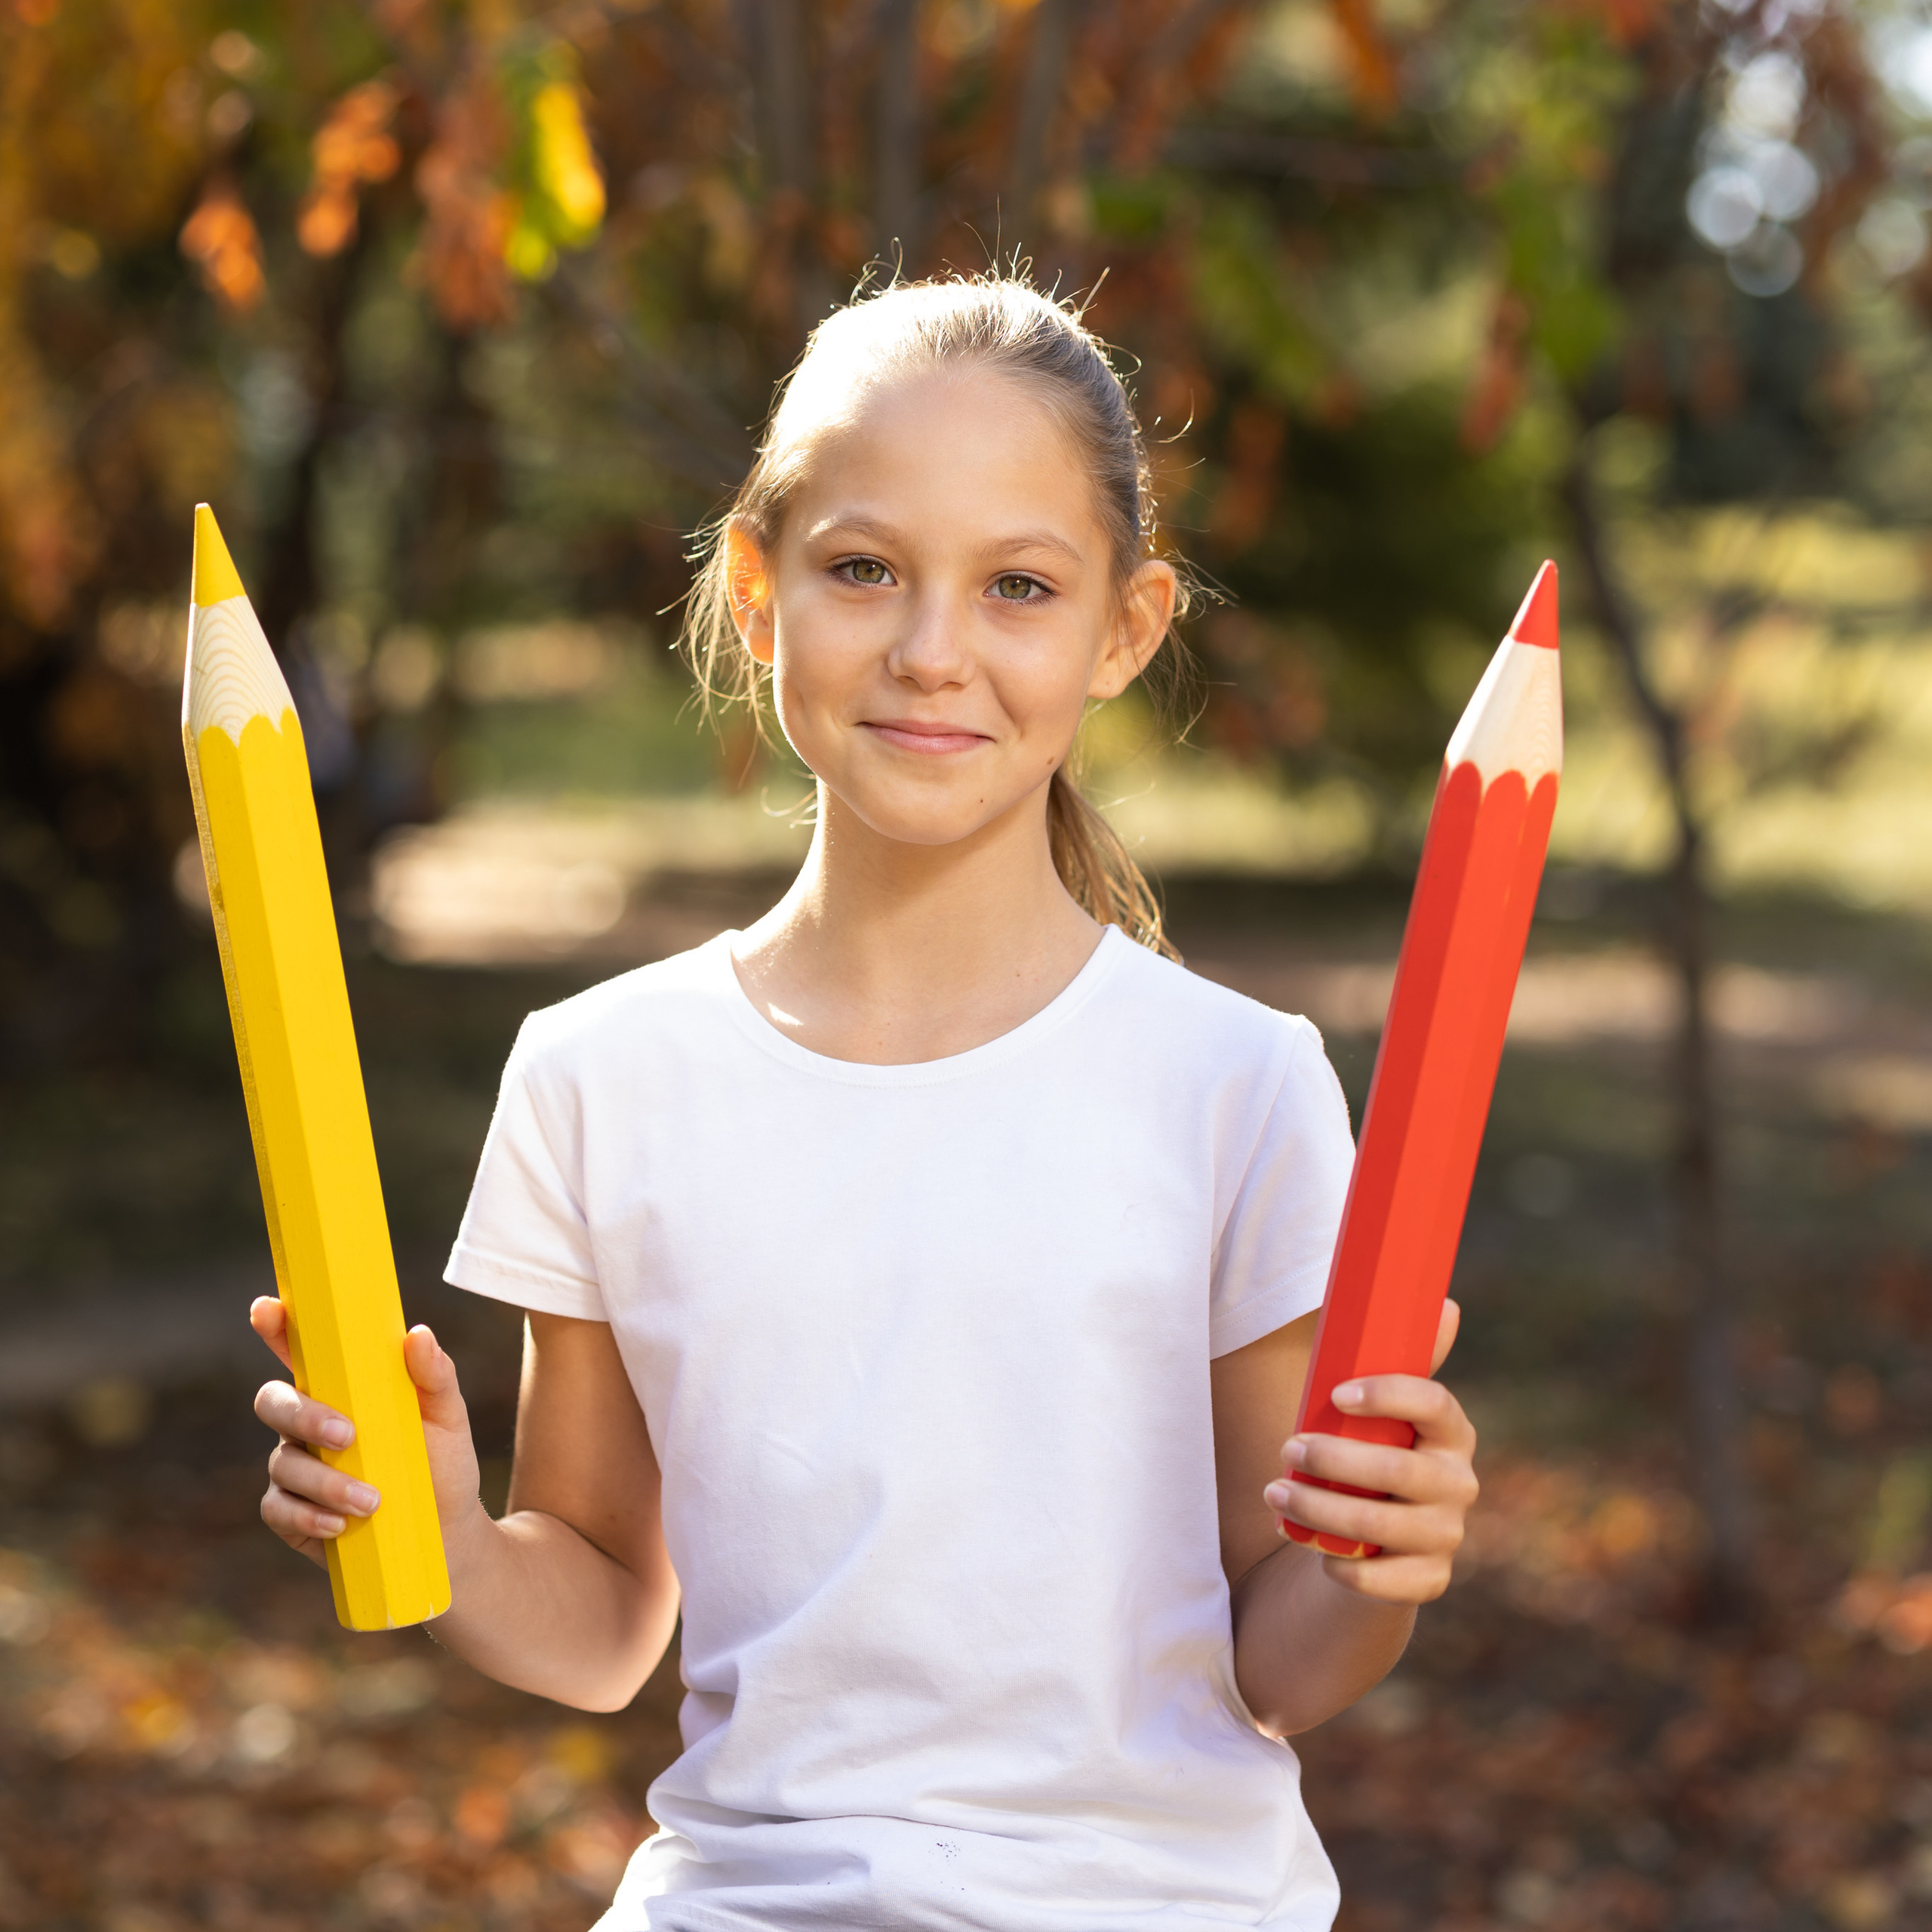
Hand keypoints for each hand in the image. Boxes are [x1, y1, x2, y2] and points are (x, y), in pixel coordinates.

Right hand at [249, 1297, 483, 1569]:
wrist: (445, 1535)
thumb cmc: (441, 1466)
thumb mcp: (448, 1419)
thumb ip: (434, 1376)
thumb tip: (418, 1334)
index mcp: (341, 1389)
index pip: (300, 1350)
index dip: (277, 1327)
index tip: (267, 1309)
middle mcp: (307, 1423)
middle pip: (274, 1401)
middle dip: (303, 1415)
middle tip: (348, 1435)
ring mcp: (295, 1468)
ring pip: (283, 1462)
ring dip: (325, 1481)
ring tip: (373, 1501)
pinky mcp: (290, 1514)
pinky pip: (277, 1508)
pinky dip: (308, 1515)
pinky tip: (341, 1524)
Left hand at [1262, 1299, 1476, 1605]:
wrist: (1377, 1538)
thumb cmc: (1368, 1453)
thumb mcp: (1378, 1410)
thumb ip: (1398, 1363)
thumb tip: (1446, 1302)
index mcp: (1452, 1431)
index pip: (1436, 1403)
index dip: (1388, 1395)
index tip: (1335, 1395)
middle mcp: (1459, 1483)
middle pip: (1400, 1472)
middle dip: (1334, 1461)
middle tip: (1286, 1447)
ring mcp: (1448, 1534)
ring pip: (1382, 1527)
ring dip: (1319, 1509)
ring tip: (1274, 1492)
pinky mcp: (1429, 1578)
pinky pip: (1386, 1581)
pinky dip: (1344, 1568)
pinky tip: (1312, 1549)